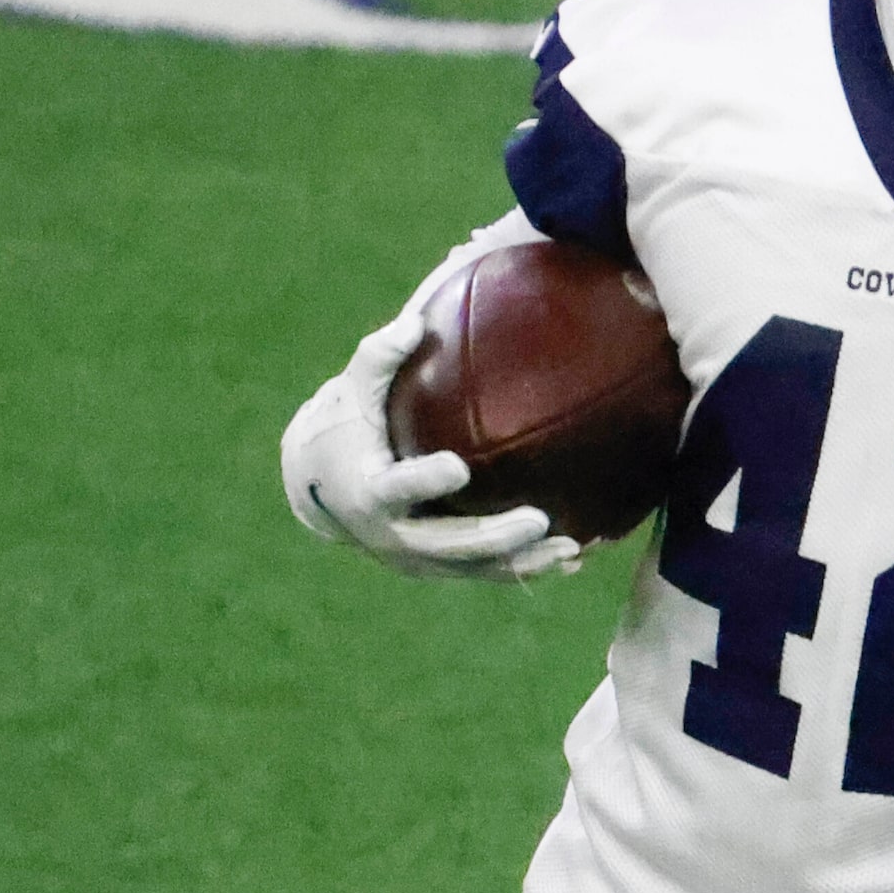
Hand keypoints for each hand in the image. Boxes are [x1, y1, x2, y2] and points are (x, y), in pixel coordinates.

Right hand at [280, 311, 583, 581]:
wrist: (320, 486)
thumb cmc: (346, 426)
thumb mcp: (352, 391)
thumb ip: (380, 357)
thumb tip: (415, 320)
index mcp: (370, 491)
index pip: (397, 489)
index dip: (425, 481)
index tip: (459, 467)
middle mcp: (392, 535)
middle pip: (445, 543)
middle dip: (492, 538)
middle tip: (538, 520)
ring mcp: (416, 558)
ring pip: (473, 568)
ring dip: (522, 562)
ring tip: (572, 551)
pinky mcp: (437, 567)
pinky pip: (486, 572)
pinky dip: (526, 568)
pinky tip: (573, 560)